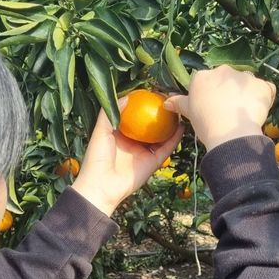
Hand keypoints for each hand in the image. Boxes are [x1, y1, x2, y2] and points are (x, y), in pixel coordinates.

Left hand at [71, 102, 183, 216]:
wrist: (101, 186)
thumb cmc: (97, 158)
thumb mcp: (100, 131)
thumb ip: (110, 113)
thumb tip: (127, 96)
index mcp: (120, 134)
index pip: (133, 116)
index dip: (141, 105)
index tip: (151, 92)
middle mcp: (134, 142)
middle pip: (149, 125)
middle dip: (158, 113)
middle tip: (168, 99)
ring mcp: (144, 152)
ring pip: (161, 136)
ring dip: (170, 124)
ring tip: (178, 110)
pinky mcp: (153, 162)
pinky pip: (166, 148)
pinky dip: (174, 139)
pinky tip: (181, 126)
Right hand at [164, 65, 275, 151]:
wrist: (230, 134)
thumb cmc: (206, 124)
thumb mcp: (189, 114)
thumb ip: (179, 104)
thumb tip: (166, 102)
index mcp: (203, 76)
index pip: (208, 81)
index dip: (212, 94)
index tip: (213, 108)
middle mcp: (224, 71)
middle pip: (228, 79)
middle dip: (230, 91)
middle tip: (228, 111)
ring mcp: (245, 77)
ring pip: (247, 83)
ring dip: (247, 94)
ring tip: (243, 113)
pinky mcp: (263, 86)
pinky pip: (266, 89)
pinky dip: (264, 98)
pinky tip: (258, 112)